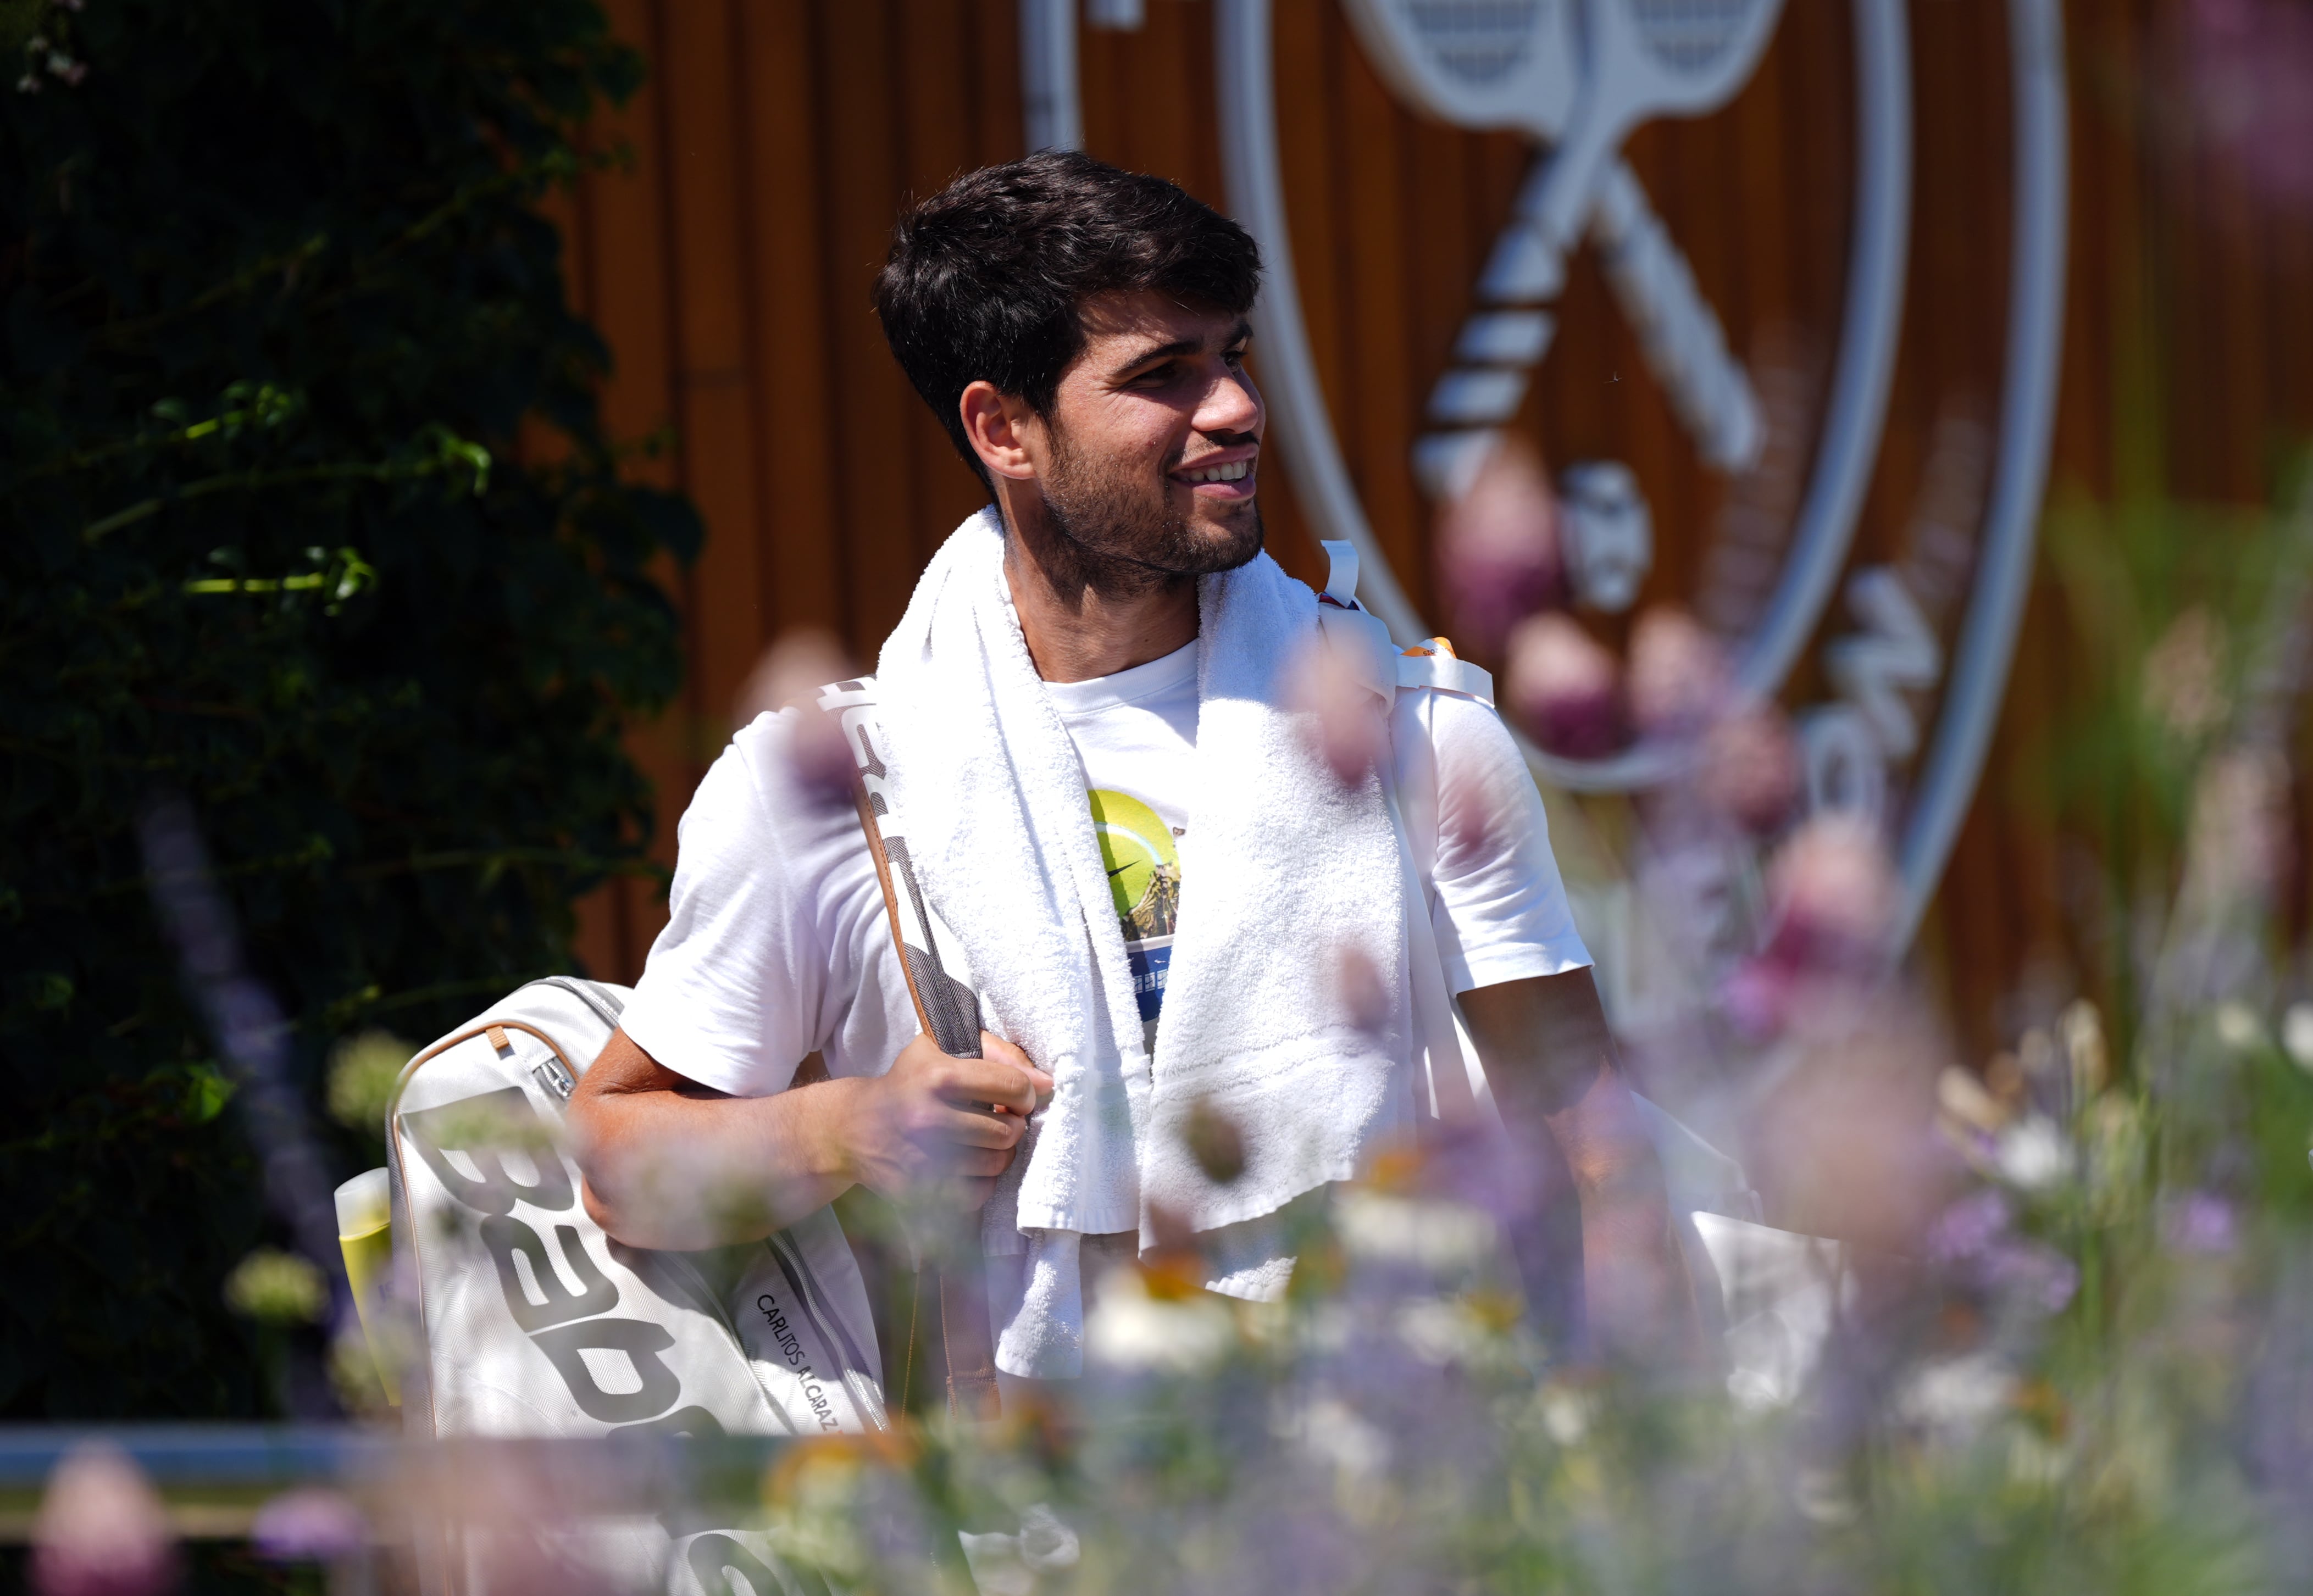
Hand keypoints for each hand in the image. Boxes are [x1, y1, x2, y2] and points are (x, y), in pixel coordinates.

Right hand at [834, 1032, 1052, 1209]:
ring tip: (986, 1141)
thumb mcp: (942, 1048)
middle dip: (1014, 1127)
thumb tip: (1047, 1083)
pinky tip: (970, 1165)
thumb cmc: (908, 1081)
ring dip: (999, 1153)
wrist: (852, 1127)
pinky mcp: (919, 1190)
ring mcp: (923, 1159)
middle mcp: (929, 1119)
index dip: (1026, 1093)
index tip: (1019, 1097)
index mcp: (938, 1077)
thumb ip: (997, 1052)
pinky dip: (982, 1181)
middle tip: (1003, 1121)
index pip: (1012, 1086)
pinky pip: (977, 1194)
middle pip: (1007, 1132)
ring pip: (995, 1164)